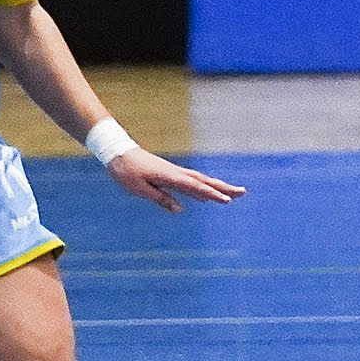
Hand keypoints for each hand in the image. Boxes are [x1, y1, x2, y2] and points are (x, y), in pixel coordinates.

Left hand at [107, 150, 243, 213]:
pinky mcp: (169, 173)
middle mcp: (175, 172)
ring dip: (216, 186)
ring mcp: (174, 172)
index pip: (195, 187)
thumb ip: (161, 198)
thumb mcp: (140, 189)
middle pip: (204, 181)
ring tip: (232, 194)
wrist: (117, 151)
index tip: (227, 201)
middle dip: (223, 188)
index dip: (212, 194)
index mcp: (170, 176)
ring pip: (200, 180)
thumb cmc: (126, 171)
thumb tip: (180, 210)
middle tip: (242, 193)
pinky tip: (205, 195)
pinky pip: (190, 181)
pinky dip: (202, 187)